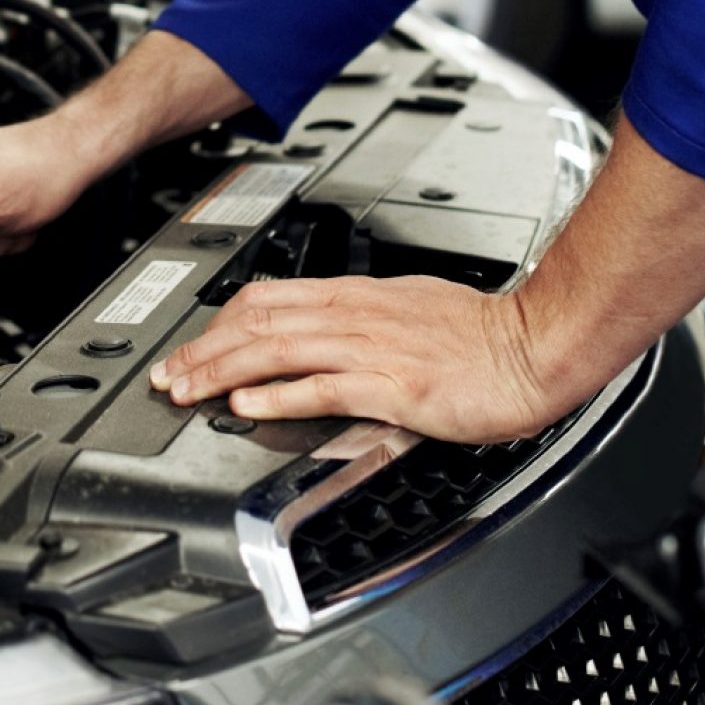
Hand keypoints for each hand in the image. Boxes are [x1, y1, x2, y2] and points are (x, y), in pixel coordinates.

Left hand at [149, 275, 579, 443]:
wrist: (536, 347)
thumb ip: (360, 322)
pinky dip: (278, 396)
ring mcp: (373, 348)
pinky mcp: (394, 383)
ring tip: (188, 391)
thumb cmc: (482, 336)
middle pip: (258, 322)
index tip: (192, 348)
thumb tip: (318, 334)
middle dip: (204, 350)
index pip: (268, 299)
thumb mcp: (408, 311)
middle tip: (167, 376)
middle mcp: (357, 315)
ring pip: (278, 350)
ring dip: (223, 372)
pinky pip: (323, 386)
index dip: (219, 324)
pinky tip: (247, 407)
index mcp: (358, 297)